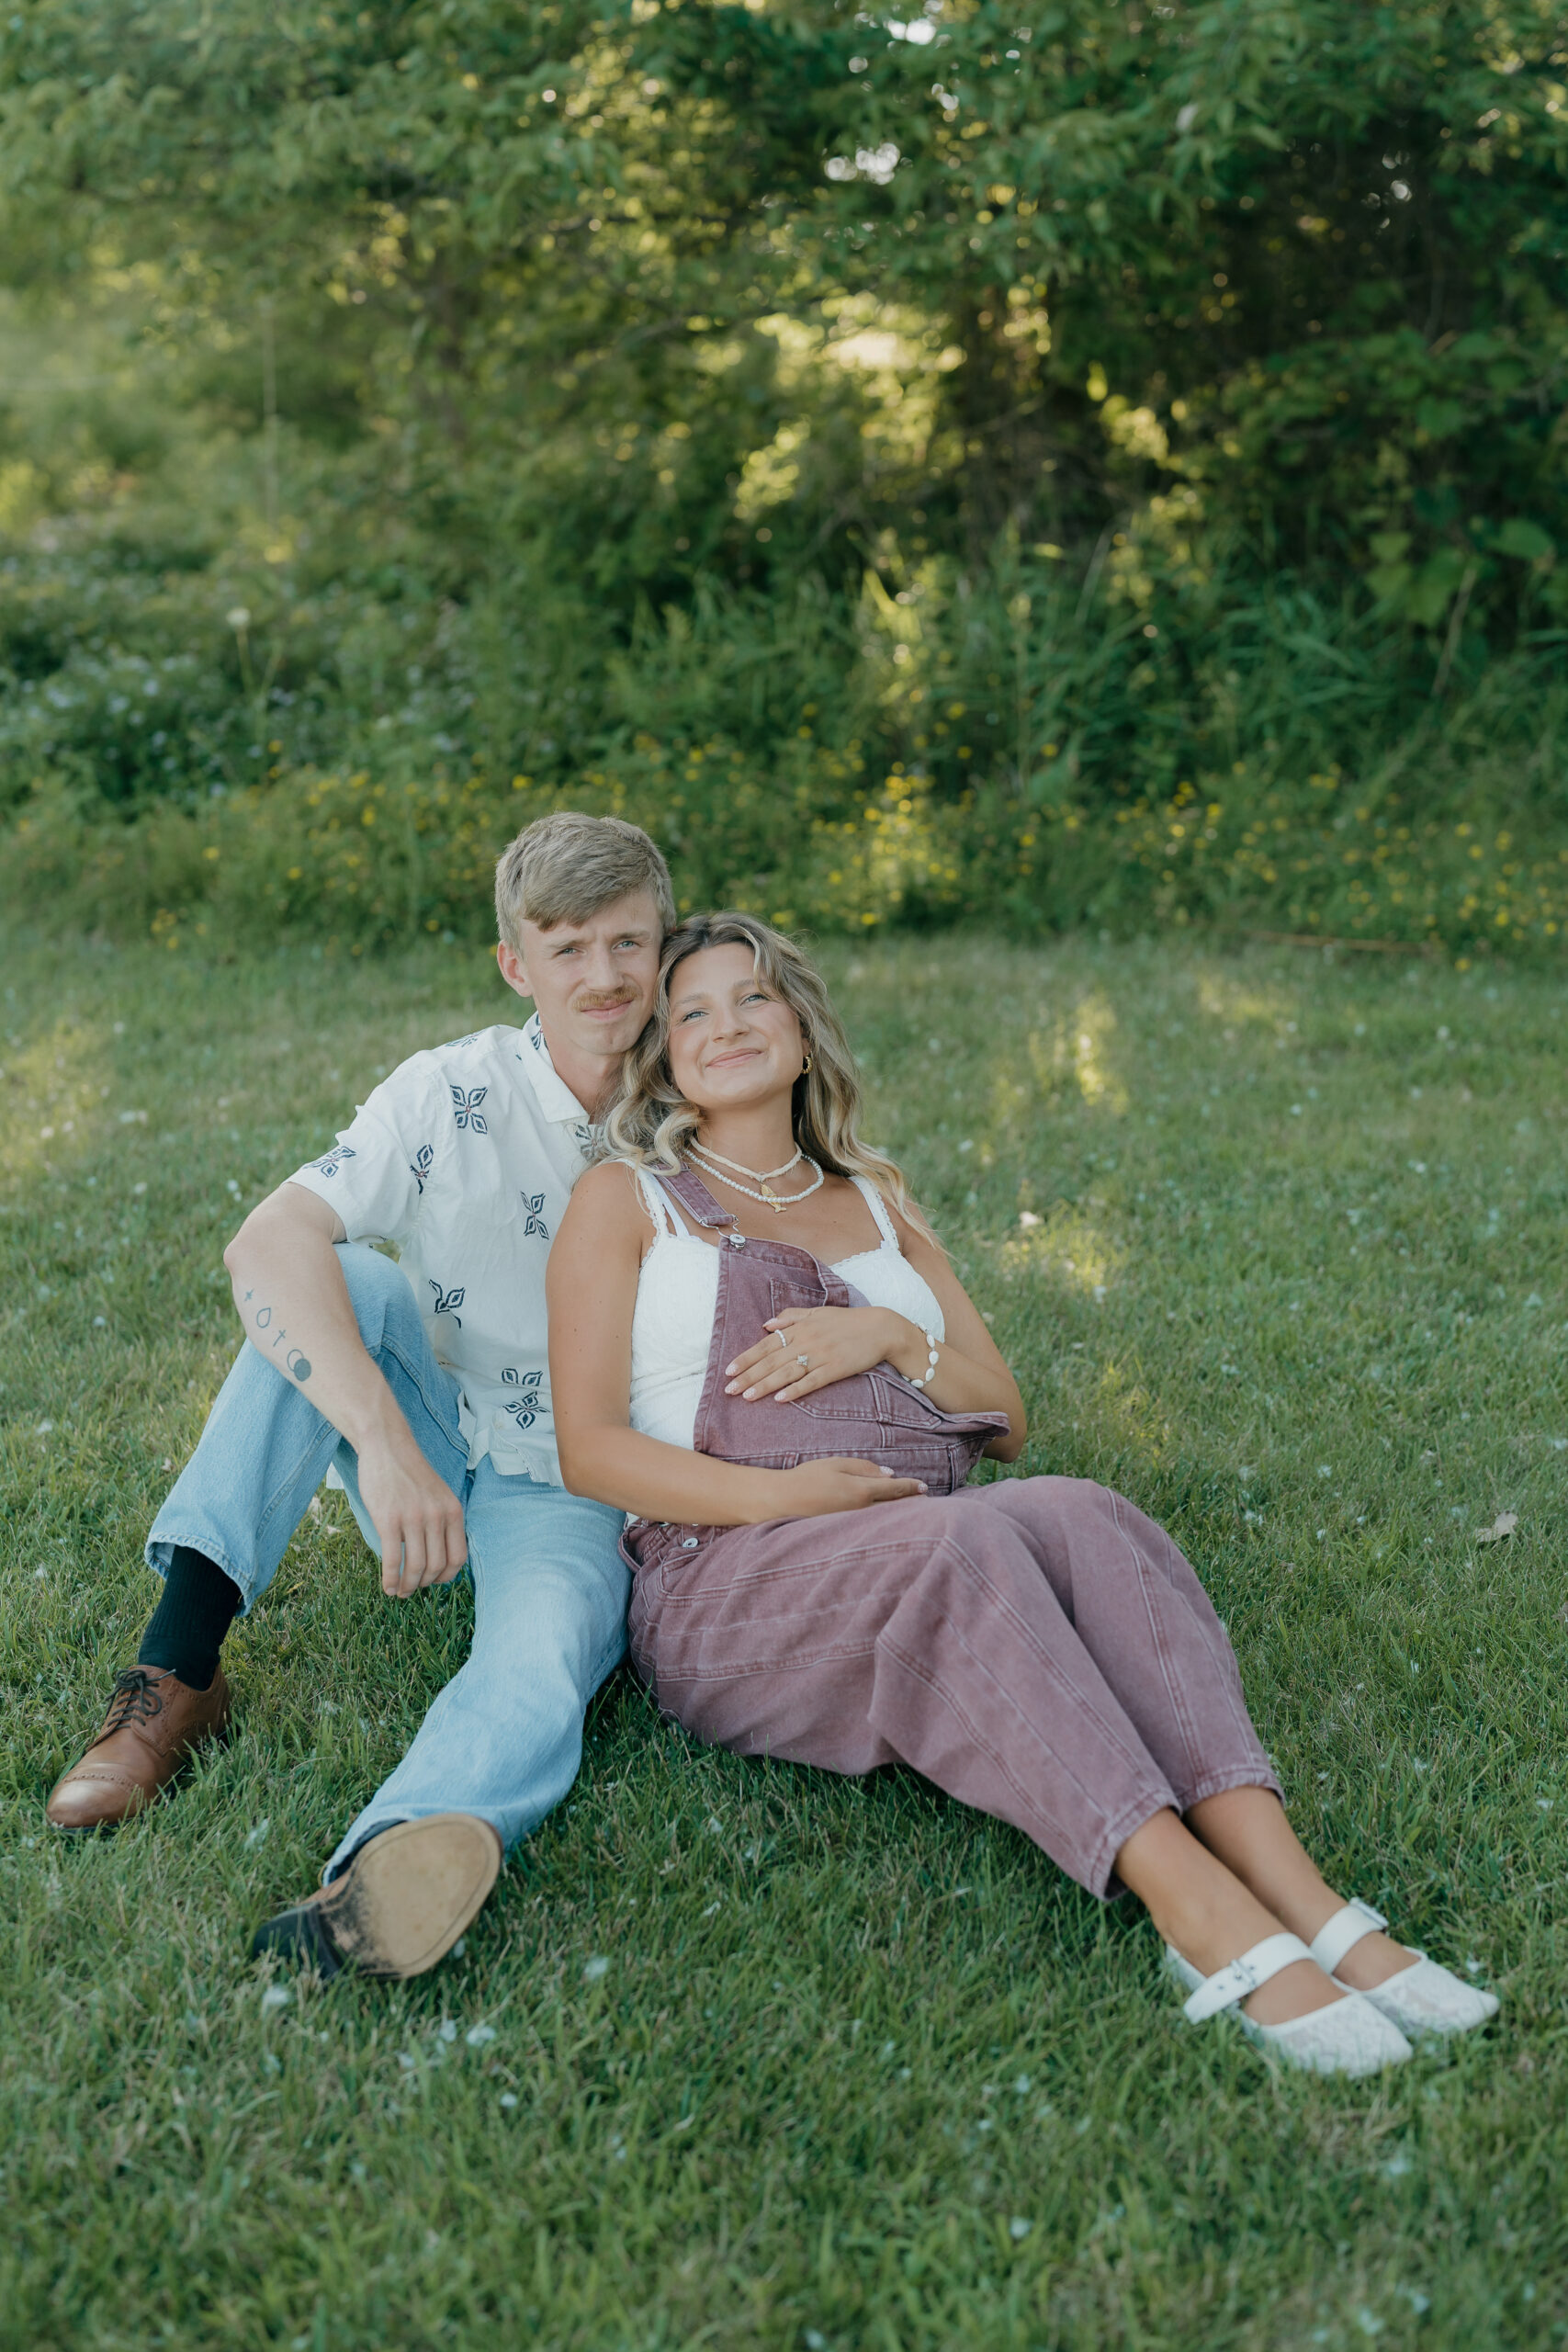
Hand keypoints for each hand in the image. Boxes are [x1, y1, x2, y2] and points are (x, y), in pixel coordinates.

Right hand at [355, 1434, 468, 1597]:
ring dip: (407, 1586)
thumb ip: (442, 1521)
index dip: (446, 1577)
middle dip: (424, 1584)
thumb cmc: (410, 1473)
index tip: (434, 1582)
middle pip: (436, 1566)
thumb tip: (438, 1558)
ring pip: (416, 1567)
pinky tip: (387, 1586)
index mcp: (453, 1511)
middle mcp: (437, 1516)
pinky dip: (390, 1579)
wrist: (387, 1447)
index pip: (458, 1557)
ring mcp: (413, 1518)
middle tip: (412, 1589)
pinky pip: (392, 1559)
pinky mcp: (388, 1520)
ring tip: (400, 1591)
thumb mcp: (438, 1495)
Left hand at [725, 1306, 907, 1403]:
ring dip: (765, 1385)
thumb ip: (790, 1317)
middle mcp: (806, 1341)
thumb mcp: (817, 1312)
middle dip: (748, 1376)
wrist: (880, 1328)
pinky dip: (795, 1390)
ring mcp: (821, 1356)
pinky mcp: (835, 1369)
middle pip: (771, 1361)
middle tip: (729, 1390)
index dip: (746, 1358)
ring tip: (747, 1397)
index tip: (728, 1371)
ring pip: (786, 1373)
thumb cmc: (847, 1321)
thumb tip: (766, 1325)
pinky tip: (780, 1399)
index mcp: (800, 1328)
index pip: (766, 1345)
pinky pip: (812, 1381)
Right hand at [764, 1456, 926, 1518]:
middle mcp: (861, 1512)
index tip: (924, 1488)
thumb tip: (890, 1475)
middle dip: (912, 1505)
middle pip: (896, 1509)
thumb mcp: (836, 1464)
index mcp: (861, 1491)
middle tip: (928, 1502)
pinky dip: (883, 1523)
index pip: (895, 1490)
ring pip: (885, 1520)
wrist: (781, 1502)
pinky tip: (888, 1521)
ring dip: (901, 1516)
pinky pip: (871, 1528)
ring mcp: (854, 1525)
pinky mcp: (846, 1534)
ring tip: (915, 1513)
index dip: (912, 1487)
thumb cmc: (807, 1478)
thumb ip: (865, 1467)